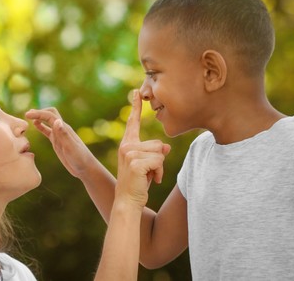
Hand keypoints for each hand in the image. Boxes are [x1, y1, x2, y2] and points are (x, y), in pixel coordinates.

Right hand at [25, 107, 95, 179]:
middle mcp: (62, 130)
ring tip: (28, 117)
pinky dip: (41, 127)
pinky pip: (48, 131)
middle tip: (27, 114)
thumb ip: (64, 134)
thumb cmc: (80, 159)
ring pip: (48, 122)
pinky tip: (35, 126)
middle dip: (38, 112)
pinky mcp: (57, 142)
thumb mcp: (71, 147)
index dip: (39, 113)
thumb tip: (56, 121)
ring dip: (39, 117)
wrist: (86, 168)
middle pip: (49, 114)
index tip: (27, 115)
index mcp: (64, 129)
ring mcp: (59, 136)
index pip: (50, 116)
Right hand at [116, 90, 170, 207]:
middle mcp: (126, 146)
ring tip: (149, 177)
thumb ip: (155, 154)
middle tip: (149, 173)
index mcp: (127, 144)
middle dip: (159, 160)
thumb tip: (167, 148)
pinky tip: (152, 180)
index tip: (137, 92)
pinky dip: (159, 173)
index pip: (133, 122)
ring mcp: (129, 153)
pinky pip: (159, 161)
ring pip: (160, 153)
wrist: (128, 201)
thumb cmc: (138, 184)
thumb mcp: (149, 166)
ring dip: (159, 168)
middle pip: (158, 144)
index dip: (136, 106)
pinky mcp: (135, 162)